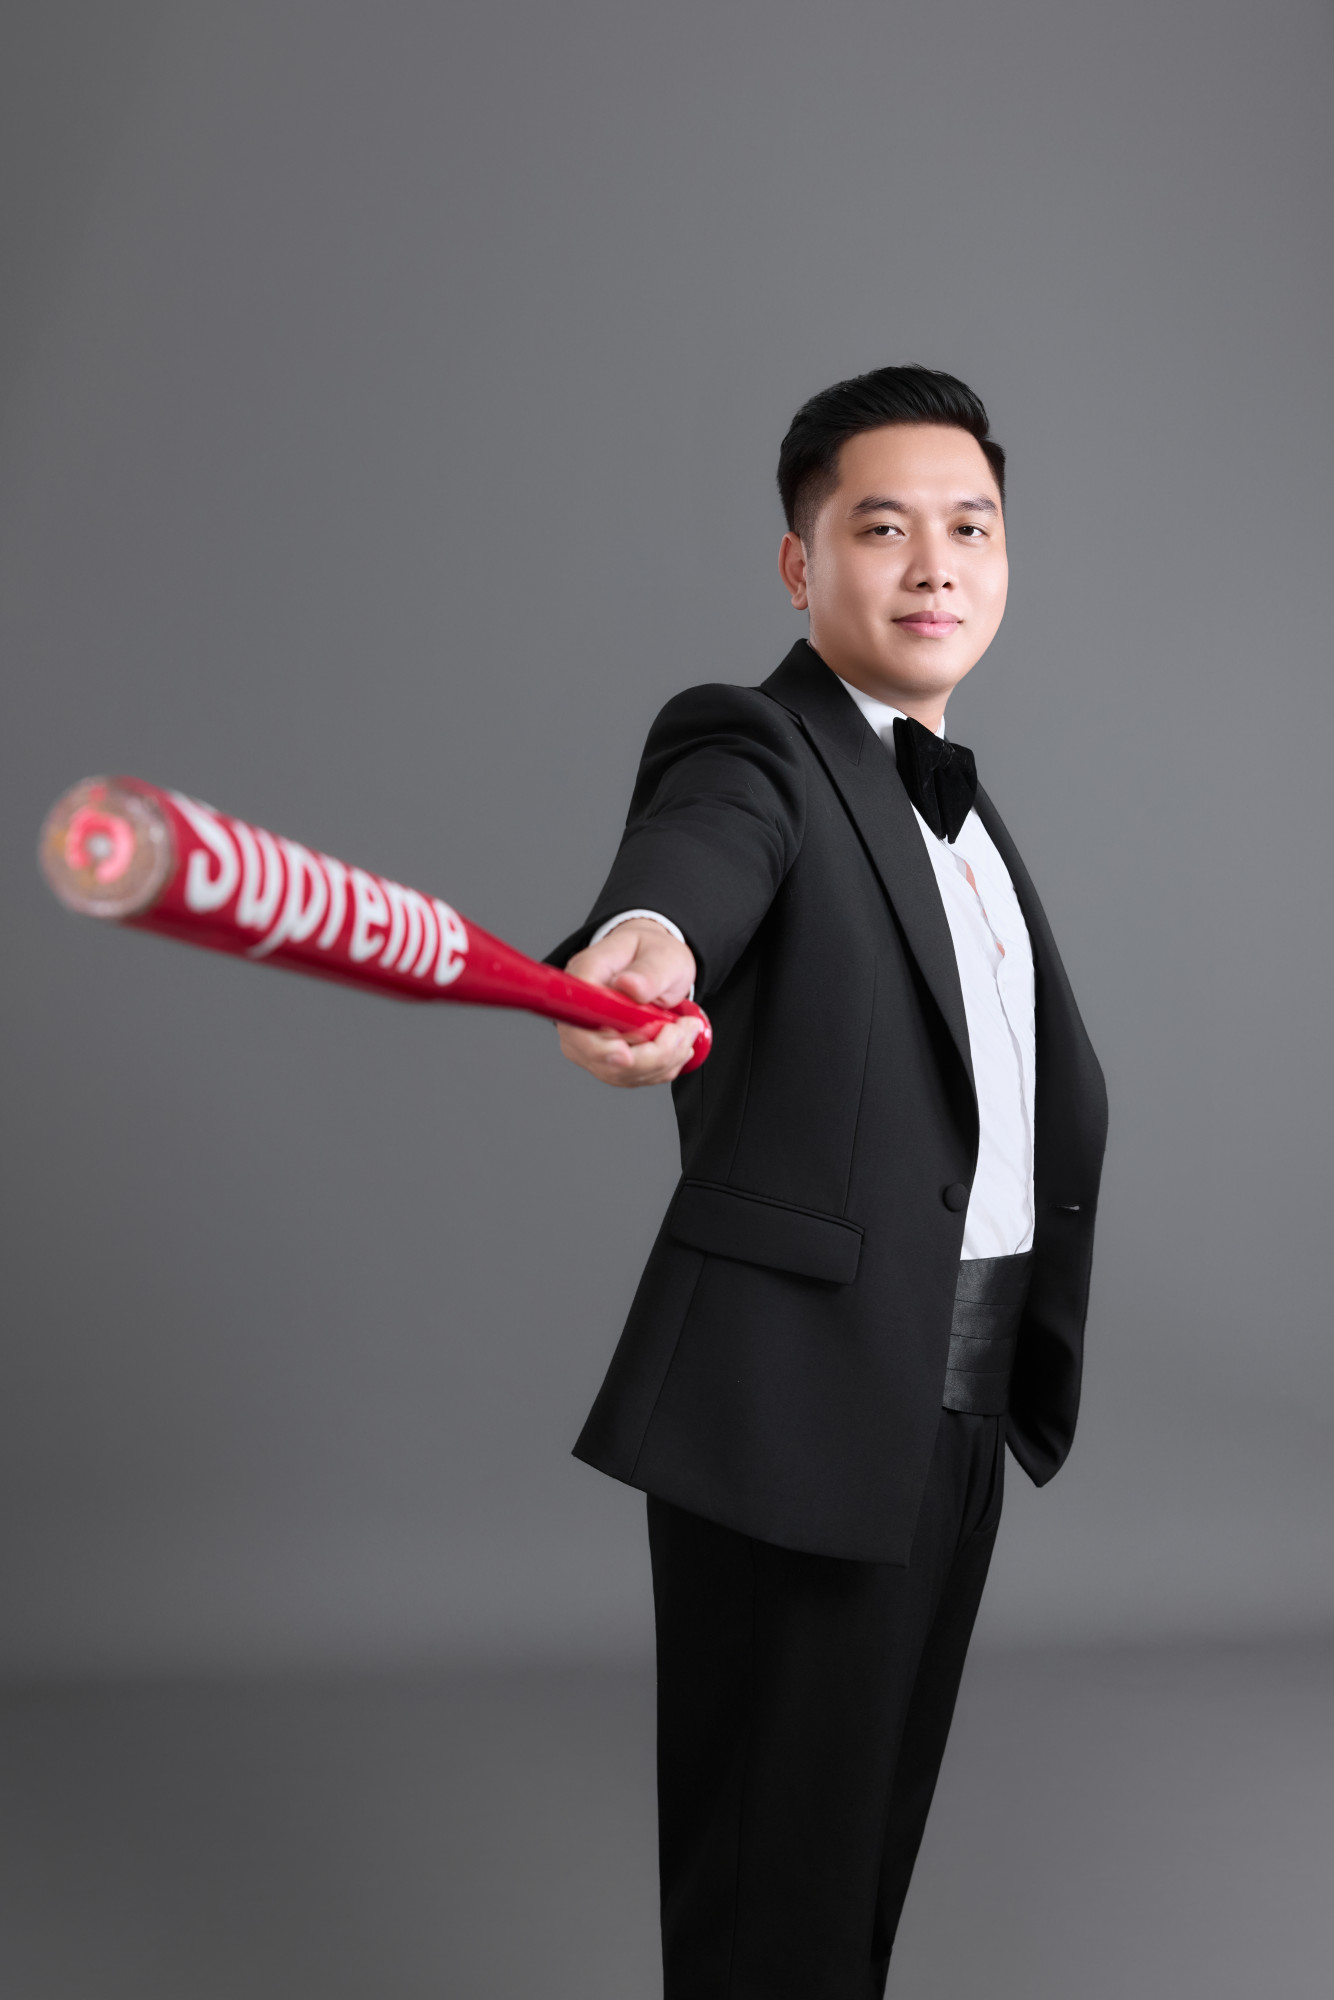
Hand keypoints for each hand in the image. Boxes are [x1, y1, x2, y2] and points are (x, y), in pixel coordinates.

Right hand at [558, 918, 699, 1086]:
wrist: (656, 964)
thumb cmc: (654, 954)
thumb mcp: (662, 955)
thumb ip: (649, 972)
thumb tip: (630, 986)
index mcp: (585, 977)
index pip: (577, 1019)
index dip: (598, 1045)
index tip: (627, 1053)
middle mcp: (579, 1011)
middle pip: (596, 1054)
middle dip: (649, 1055)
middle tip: (685, 1030)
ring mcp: (588, 1038)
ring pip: (617, 1072)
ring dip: (661, 1062)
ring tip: (686, 1032)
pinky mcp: (604, 1056)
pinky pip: (629, 1076)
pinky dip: (660, 1068)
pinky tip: (676, 1047)